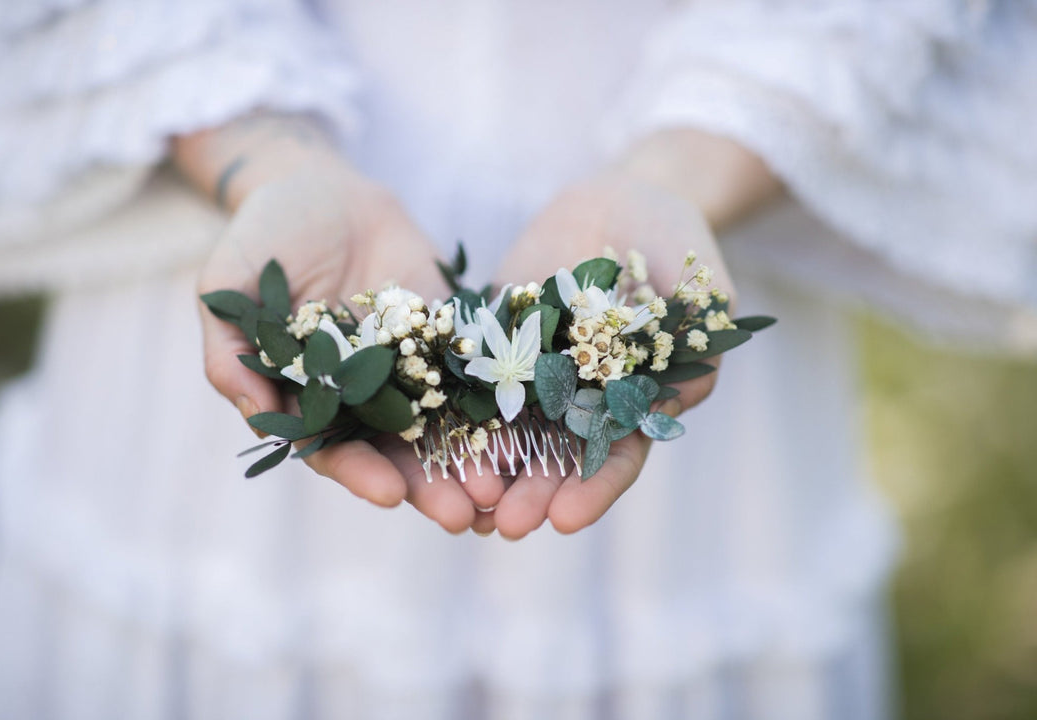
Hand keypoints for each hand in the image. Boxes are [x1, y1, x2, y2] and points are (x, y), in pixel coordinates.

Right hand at [180, 115, 504, 531]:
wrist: (326, 189)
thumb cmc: (267, 235)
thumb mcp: (231, 282)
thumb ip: (230, 348)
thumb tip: (254, 416)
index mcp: (307, 396)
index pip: (331, 448)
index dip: (359, 474)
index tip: (392, 495)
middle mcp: (361, 395)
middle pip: (395, 453)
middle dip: (427, 487)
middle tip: (463, 516)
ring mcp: (409, 370)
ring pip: (442, 428)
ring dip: (468, 463)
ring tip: (501, 490)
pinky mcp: (446, 341)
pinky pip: (475, 378)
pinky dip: (497, 408)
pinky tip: (524, 431)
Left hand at [481, 129, 780, 538]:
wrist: (619, 200)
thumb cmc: (672, 240)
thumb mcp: (699, 282)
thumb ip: (697, 334)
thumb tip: (680, 394)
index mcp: (633, 398)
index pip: (617, 454)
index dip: (594, 489)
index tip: (567, 520)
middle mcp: (580, 397)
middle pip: (555, 458)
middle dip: (533, 494)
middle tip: (507, 526)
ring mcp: (533, 373)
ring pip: (505, 433)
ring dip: (486, 472)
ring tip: (463, 507)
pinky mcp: (492, 343)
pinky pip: (466, 383)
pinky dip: (449, 418)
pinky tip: (427, 449)